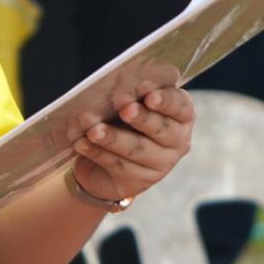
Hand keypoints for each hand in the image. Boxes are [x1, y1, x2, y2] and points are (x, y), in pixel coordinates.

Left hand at [68, 84, 195, 204]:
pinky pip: (117, 164)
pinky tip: (83, 143)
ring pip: (137, 149)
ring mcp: (161, 164)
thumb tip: (118, 83)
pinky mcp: (139, 181)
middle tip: (125, 109)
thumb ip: (131, 94)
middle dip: (141, 118)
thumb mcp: (129, 104)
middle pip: (161, 128)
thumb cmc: (122, 120)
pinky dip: (97, 152)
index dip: (166, 101)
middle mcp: (177, 140)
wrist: (106, 161)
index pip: (180, 106)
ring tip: (94, 130)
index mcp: (181, 115)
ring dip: (113, 138)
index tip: (150, 96)